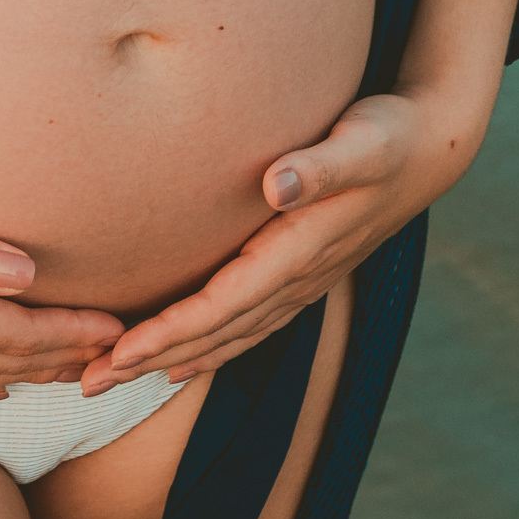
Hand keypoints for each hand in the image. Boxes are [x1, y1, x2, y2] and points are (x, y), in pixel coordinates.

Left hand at [78, 85, 491, 396]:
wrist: (430, 152)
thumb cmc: (390, 137)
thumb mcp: (364, 142)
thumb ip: (323, 165)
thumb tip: (277, 183)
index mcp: (299, 252)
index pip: (223, 305)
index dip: (170, 330)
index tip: (119, 351)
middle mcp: (297, 280)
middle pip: (215, 334)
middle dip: (151, 360)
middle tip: (88, 381)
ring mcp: (298, 285)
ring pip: (228, 338)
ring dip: (170, 360)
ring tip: (115, 378)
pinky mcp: (297, 277)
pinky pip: (245, 327)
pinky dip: (209, 348)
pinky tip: (178, 361)